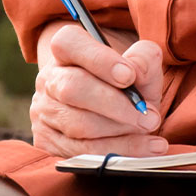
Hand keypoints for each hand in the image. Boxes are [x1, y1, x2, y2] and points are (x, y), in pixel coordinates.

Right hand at [31, 23, 165, 158]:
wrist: (115, 105)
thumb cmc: (127, 78)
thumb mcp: (140, 61)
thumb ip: (143, 58)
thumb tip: (135, 71)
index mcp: (65, 49)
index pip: (69, 43)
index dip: (98, 59)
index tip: (129, 76)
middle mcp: (49, 79)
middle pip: (72, 88)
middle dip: (115, 104)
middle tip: (149, 115)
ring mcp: (44, 112)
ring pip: (77, 125)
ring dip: (119, 131)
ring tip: (150, 128)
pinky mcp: (48, 143)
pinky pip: (82, 152)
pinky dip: (119, 151)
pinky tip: (147, 147)